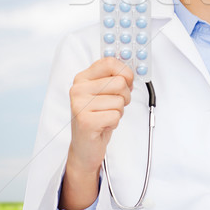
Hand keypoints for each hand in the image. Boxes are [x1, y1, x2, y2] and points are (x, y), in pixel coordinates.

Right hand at [59, 57, 133, 209]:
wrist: (84, 146)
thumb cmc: (97, 117)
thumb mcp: (104, 93)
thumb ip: (114, 78)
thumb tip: (131, 71)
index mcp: (82, 78)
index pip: (109, 62)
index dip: (125, 71)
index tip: (128, 80)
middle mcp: (78, 89)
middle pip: (119, 82)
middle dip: (124, 96)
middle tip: (115, 105)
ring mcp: (80, 105)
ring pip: (119, 100)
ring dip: (119, 111)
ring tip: (106, 116)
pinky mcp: (86, 121)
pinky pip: (116, 115)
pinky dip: (115, 122)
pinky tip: (103, 125)